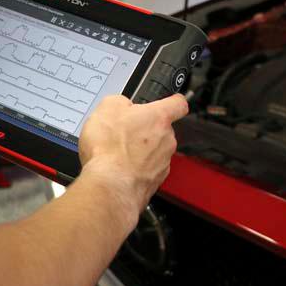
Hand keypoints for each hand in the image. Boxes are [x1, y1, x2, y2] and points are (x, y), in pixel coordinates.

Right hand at [79, 94, 188, 213]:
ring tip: (117, 153)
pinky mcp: (155, 181)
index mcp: (159, 117)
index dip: (173, 101)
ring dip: (140, 151)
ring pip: (155, 151)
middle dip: (146, 129)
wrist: (110, 185)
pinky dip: (136, 168)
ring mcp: (163, 162)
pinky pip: (148, 169)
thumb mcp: (107, 108)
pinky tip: (119, 168)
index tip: (169, 101)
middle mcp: (167, 139)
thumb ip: (121, 102)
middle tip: (125, 131)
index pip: (178, 103)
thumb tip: (122, 105)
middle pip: (162, 129)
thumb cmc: (110, 148)